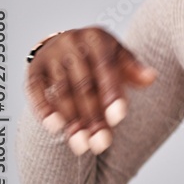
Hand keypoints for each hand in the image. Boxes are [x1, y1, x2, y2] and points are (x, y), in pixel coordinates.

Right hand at [24, 27, 156, 155]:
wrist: (66, 42)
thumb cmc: (98, 55)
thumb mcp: (118, 55)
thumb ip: (133, 69)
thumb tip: (151, 78)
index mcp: (97, 38)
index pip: (106, 68)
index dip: (112, 94)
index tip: (118, 119)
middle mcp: (72, 43)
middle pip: (84, 86)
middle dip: (93, 117)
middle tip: (101, 144)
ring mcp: (50, 55)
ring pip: (62, 92)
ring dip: (72, 121)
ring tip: (82, 146)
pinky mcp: (33, 69)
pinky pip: (36, 91)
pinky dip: (45, 110)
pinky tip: (55, 128)